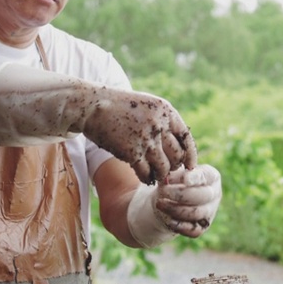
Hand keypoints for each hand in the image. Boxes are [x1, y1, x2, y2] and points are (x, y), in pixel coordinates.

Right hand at [81, 88, 197, 183]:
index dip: (190, 154)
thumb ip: (163, 121)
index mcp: (166, 111)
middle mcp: (159, 124)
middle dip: (175, 166)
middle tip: (168, 171)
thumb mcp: (147, 105)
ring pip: (164, 168)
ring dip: (161, 175)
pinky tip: (145, 178)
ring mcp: (145, 139)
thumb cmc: (119, 106)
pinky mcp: (131, 152)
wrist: (92, 105)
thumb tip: (178, 147)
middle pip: (178, 155)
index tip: (189, 166)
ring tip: (156, 176)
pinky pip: (147, 173)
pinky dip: (147, 179)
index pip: (186, 137)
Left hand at [154, 165, 221, 237]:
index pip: (205, 176)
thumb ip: (172, 175)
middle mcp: (214, 194)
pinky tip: (169, 221)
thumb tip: (167, 180)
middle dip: (181, 194)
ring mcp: (210, 212)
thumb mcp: (173, 174)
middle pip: (203, 196)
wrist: (168, 200)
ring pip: (197, 213)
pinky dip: (181, 226)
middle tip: (163, 191)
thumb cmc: (173, 182)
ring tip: (159, 204)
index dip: (195, 178)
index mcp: (211, 176)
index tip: (184, 179)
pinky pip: (194, 230)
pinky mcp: (202, 227)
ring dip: (176, 209)